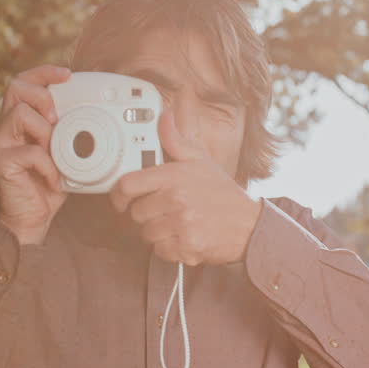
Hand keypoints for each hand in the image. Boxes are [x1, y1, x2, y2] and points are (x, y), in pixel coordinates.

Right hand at [0, 65, 70, 244]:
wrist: (32, 219)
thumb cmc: (48, 185)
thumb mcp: (64, 152)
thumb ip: (68, 131)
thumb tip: (90, 112)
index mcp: (18, 121)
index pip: (23, 83)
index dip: (43, 72)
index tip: (67, 75)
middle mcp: (4, 128)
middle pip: (15, 87)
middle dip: (43, 96)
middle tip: (57, 119)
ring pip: (21, 115)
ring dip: (46, 132)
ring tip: (55, 153)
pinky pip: (29, 152)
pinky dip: (48, 166)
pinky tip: (54, 179)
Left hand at [110, 109, 260, 264]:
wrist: (250, 225)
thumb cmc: (223, 194)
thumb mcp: (200, 162)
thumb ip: (176, 141)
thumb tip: (164, 117)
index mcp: (175, 176)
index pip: (128, 185)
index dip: (118, 194)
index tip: (121, 200)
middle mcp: (177, 199)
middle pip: (136, 213)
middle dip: (147, 214)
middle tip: (165, 211)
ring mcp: (182, 225)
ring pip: (147, 233)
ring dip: (157, 232)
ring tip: (177, 224)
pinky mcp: (187, 247)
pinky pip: (160, 251)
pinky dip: (168, 248)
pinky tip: (183, 237)